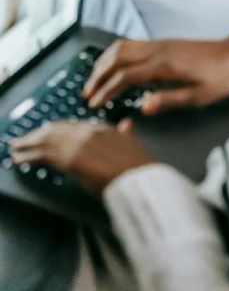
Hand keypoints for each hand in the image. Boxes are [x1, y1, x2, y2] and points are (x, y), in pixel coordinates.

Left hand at [10, 119, 151, 195]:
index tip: (45, 132)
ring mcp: (78, 144)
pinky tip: (19, 159)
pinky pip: (42, 155)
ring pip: (45, 140)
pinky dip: (28, 156)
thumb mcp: (133, 144)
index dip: (56, 129)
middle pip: (55, 130)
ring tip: (16, 148)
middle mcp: (87, 131)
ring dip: (28, 144)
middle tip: (22, 139)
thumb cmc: (139, 167)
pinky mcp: (70, 159)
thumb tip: (126, 124)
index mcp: (101, 127)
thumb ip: (126, 133)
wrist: (139, 178)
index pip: (72, 126)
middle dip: (37, 134)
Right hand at [82, 35, 228, 112]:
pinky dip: (115, 54)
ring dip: (104, 62)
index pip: (125, 77)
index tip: (94, 105)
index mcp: (164, 66)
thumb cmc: (220, 79)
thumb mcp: (198, 97)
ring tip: (94, 80)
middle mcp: (158, 50)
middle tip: (87, 94)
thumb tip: (142, 108)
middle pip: (117, 57)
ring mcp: (159, 43)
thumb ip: (169, 101)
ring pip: (121, 47)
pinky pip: (131, 44)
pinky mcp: (163, 42)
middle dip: (98, 75)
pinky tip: (113, 66)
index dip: (106, 91)